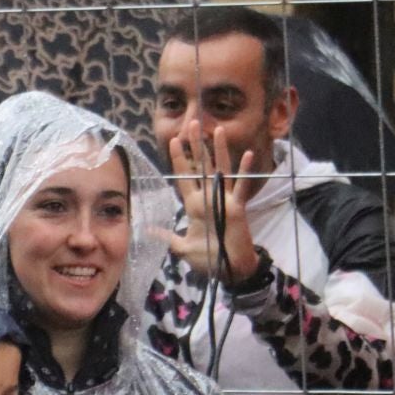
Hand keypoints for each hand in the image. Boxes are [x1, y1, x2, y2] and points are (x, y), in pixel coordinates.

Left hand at [167, 119, 265, 283]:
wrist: (228, 271)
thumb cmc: (207, 259)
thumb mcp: (180, 247)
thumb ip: (166, 236)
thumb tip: (147, 230)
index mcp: (194, 206)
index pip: (185, 178)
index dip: (180, 159)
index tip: (174, 140)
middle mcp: (208, 199)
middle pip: (201, 167)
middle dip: (197, 146)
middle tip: (193, 123)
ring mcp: (224, 201)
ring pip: (221, 170)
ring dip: (219, 151)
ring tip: (217, 130)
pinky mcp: (237, 208)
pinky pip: (241, 187)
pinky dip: (244, 172)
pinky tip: (247, 155)